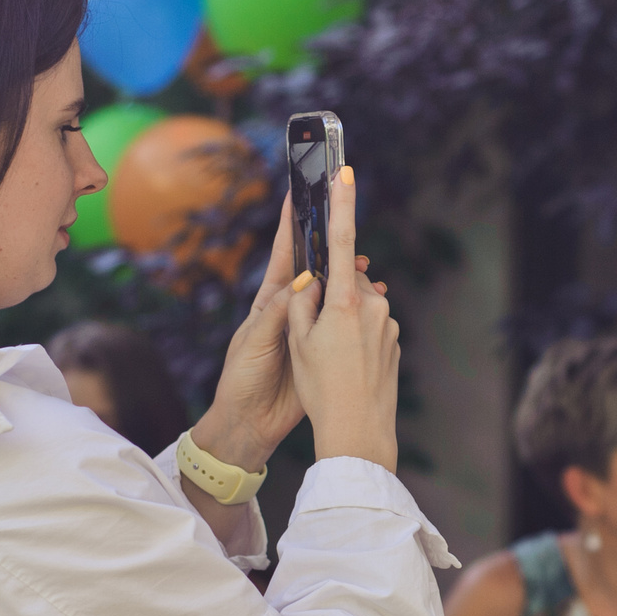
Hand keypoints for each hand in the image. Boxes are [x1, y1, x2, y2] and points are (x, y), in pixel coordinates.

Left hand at [197, 192, 385, 470]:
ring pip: (334, 293)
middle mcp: (290, 308)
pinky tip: (374, 299)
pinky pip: (343, 322)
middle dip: (330, 246)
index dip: (289, 224)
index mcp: (268, 301)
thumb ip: (277, 313)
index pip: (281, 254)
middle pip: (314, 268)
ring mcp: (309, 328)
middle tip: (348, 226)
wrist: (250, 423)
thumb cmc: (242, 380)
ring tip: (366, 265)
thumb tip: (303, 282)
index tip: (297, 192)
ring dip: (349, 277)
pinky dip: (360, 308)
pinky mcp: (322, 348)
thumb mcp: (254, 342)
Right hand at [286, 166, 400, 471]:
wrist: (358, 430)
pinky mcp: (395, 340)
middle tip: (311, 329)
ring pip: (359, 304)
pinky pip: (371, 325)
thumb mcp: (298, 342)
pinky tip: (346, 364)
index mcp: (344, 302)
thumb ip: (302, 302)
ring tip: (329, 356)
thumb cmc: (320, 388)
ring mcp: (388, 323)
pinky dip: (356, 335)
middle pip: (346, 279)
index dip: (342, 203)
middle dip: (329, 291)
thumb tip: (313, 280)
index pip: (341, 241)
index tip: (345, 171)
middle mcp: (372, 306)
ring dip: (342, 317)